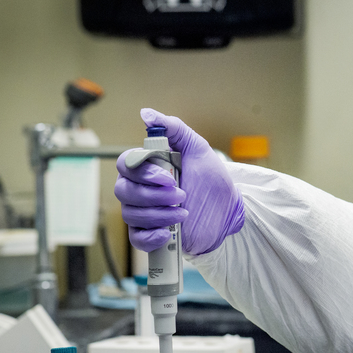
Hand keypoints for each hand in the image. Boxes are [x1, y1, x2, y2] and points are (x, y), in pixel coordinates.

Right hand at [114, 108, 244, 254]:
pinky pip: (137, 239)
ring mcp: (145, 213)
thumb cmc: (212, 180)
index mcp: (147, 168)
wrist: (228, 211)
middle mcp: (140, 189)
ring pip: (130, 214)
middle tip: (181, 195)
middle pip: (124, 191)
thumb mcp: (198, 148)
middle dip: (153, 195)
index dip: (144, 172)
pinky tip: (167, 234)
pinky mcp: (152, 235)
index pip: (125, 165)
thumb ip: (174, 128)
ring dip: (158, 214)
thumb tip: (146, 114)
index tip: (169, 177)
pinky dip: (150, 237)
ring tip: (183, 213)